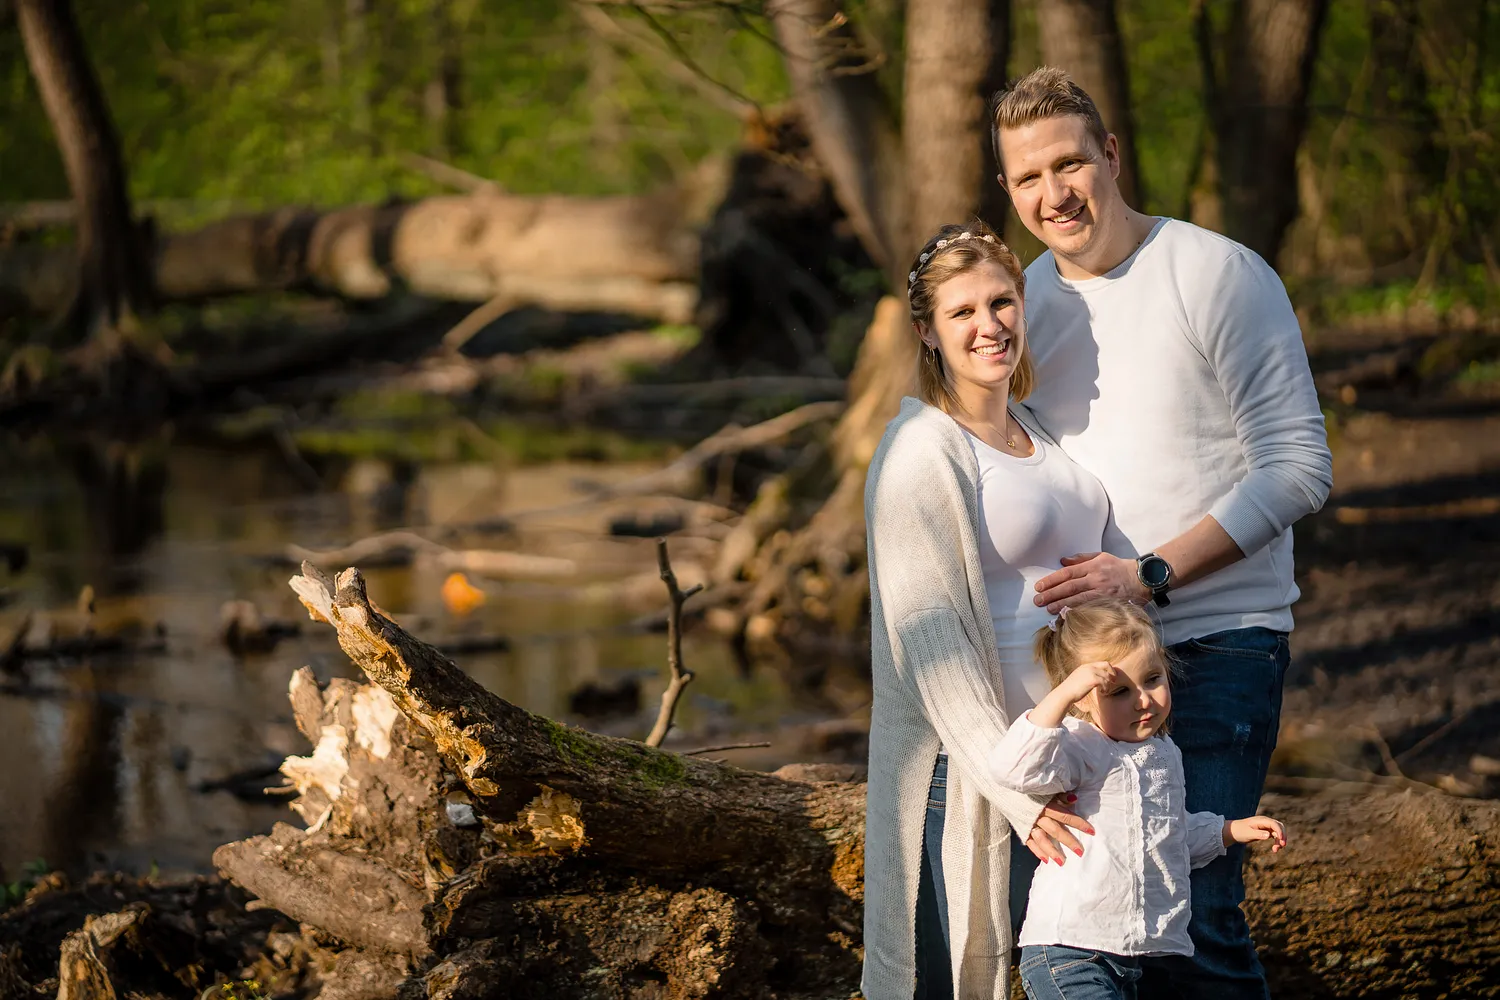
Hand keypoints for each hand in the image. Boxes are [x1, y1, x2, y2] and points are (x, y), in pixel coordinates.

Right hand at [1025, 794, 1094, 864]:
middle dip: (1068, 841)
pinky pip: (1030, 842)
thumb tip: (1075, 799)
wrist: (1008, 791)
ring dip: (1052, 851)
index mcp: (1046, 805)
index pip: (1065, 815)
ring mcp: (1029, 824)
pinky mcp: (1022, 829)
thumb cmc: (1032, 791)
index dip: (1079, 823)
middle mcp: (1038, 816)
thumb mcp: (1047, 790)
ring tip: (1062, 862)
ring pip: (1042, 839)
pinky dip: (1037, 852)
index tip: (1091, 831)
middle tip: (1080, 852)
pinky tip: (1046, 860)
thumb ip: (1060, 796)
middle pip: (1055, 830)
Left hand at [1034, 552, 1149, 612]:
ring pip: (1079, 600)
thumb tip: (1062, 561)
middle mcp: (1097, 579)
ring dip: (1062, 605)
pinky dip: (1078, 612)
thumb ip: (1080, 559)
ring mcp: (1104, 593)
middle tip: (1037, 600)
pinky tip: (1066, 616)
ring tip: (1048, 609)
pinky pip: (1091, 609)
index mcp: (1093, 566)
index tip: (1039, 586)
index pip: (1068, 573)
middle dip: (1052, 594)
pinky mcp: (1110, 604)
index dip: (1052, 580)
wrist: (1143, 578)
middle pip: (1070, 587)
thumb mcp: (1101, 556)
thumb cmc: (1119, 567)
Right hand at [1057, 660, 1121, 706]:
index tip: (1110, 677)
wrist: (1065, 693)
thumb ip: (1086, 676)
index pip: (1101, 663)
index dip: (1108, 669)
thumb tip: (1094, 681)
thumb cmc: (1070, 690)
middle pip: (1106, 665)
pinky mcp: (1093, 680)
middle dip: (1112, 673)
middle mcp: (1089, 667)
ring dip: (1108, 684)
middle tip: (1114, 681)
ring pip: (1107, 676)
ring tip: (1105, 691)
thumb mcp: (1078, 679)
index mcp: (1085, 666)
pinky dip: (1106, 689)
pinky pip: (1105, 683)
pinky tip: (1102, 693)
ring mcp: (1091, 672)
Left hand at [1225, 816, 1286, 852]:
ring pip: (1278, 832)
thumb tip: (1269, 835)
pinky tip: (1274, 849)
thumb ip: (1258, 834)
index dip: (1279, 831)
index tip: (1280, 840)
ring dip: (1280, 840)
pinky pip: (1275, 836)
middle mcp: (1265, 822)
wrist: (1233, 832)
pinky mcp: (1265, 832)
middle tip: (1282, 846)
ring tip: (1275, 850)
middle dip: (1282, 836)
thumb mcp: (1248, 833)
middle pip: (1279, 827)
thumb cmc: (1239, 831)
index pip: (1274, 824)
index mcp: (1261, 820)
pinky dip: (1276, 841)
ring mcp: (1266, 827)